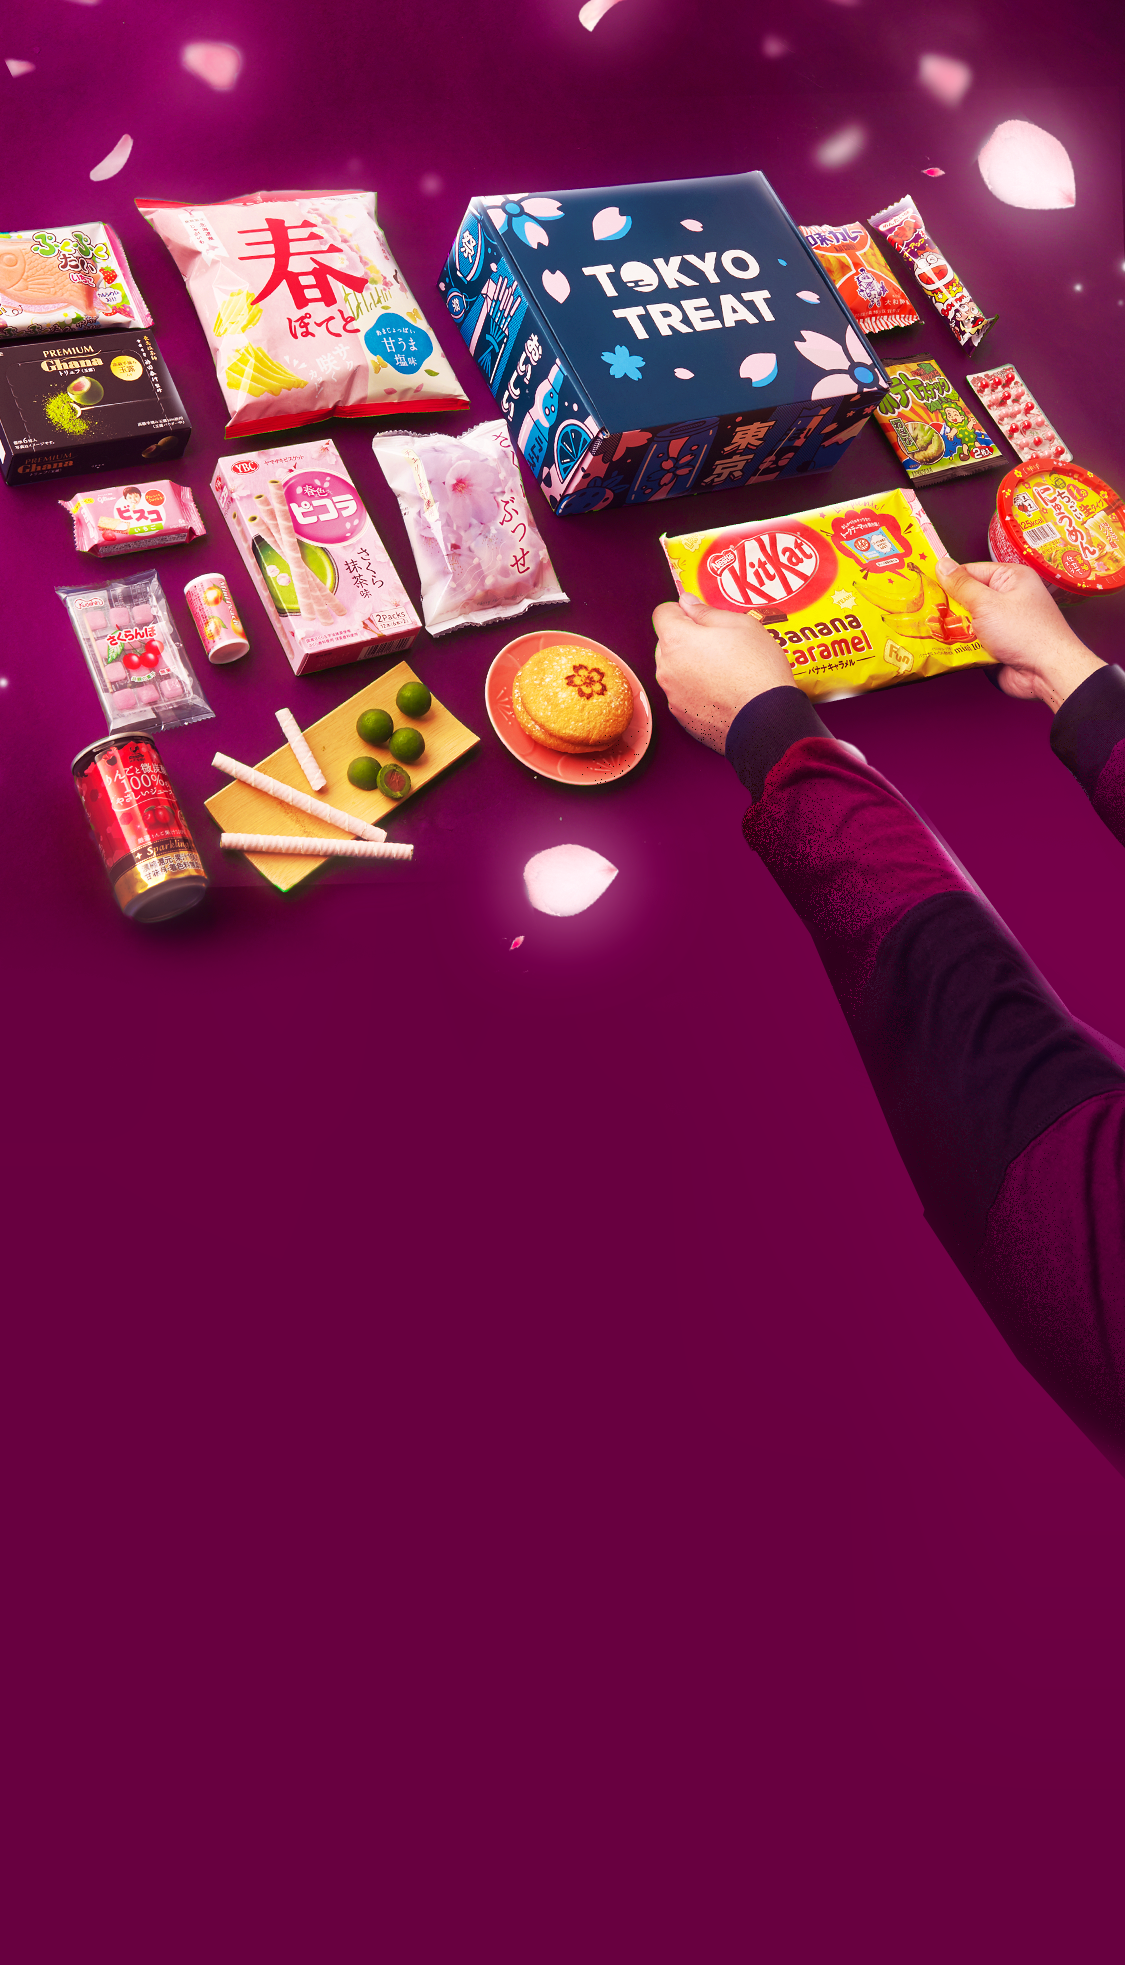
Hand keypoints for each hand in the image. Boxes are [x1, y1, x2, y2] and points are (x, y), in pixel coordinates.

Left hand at [652, 594, 796, 751]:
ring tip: (725, 670)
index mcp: (676, 640)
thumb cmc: (757, 670)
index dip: (682, 610)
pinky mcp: (683, 717)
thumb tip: (688, 603)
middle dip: (687, 639)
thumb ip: (706, 611)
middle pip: (667, 643)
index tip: (699, 616)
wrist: (766, 720)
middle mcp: (667, 669)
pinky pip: (684, 694)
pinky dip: (697, 689)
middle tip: (719, 644)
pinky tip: (723, 691)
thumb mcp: (740, 625)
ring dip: (691, 665)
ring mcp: (673, 696)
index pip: (662, 613)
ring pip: (675, 670)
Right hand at [936, 557, 1103, 712]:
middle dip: (947, 607)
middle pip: (967, 598)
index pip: (971, 571)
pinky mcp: (998, 646)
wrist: (1047, 672)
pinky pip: (972, 642)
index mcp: (1010, 578)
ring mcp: (1002, 624)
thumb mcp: (987, 603)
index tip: (924, 586)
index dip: (948, 579)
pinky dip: (960, 646)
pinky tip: (942, 648)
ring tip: (928, 631)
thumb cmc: (1026, 632)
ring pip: (967, 622)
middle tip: (923, 612)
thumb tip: (942, 564)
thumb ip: (961, 585)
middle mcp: (1008, 598)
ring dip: (952, 629)